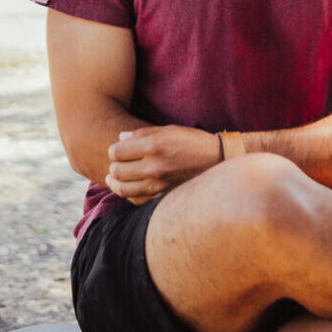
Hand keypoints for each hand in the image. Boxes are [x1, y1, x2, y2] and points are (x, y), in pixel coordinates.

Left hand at [106, 125, 221, 204]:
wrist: (218, 161)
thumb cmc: (193, 142)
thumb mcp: (169, 130)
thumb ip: (142, 134)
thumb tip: (120, 139)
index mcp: (154, 146)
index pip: (116, 152)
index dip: (114, 150)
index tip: (119, 150)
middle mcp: (154, 167)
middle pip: (116, 171)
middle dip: (114, 166)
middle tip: (118, 163)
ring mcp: (158, 186)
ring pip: (122, 189)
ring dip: (116, 182)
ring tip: (116, 178)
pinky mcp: (163, 198)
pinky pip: (135, 200)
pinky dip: (129, 194)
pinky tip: (130, 187)